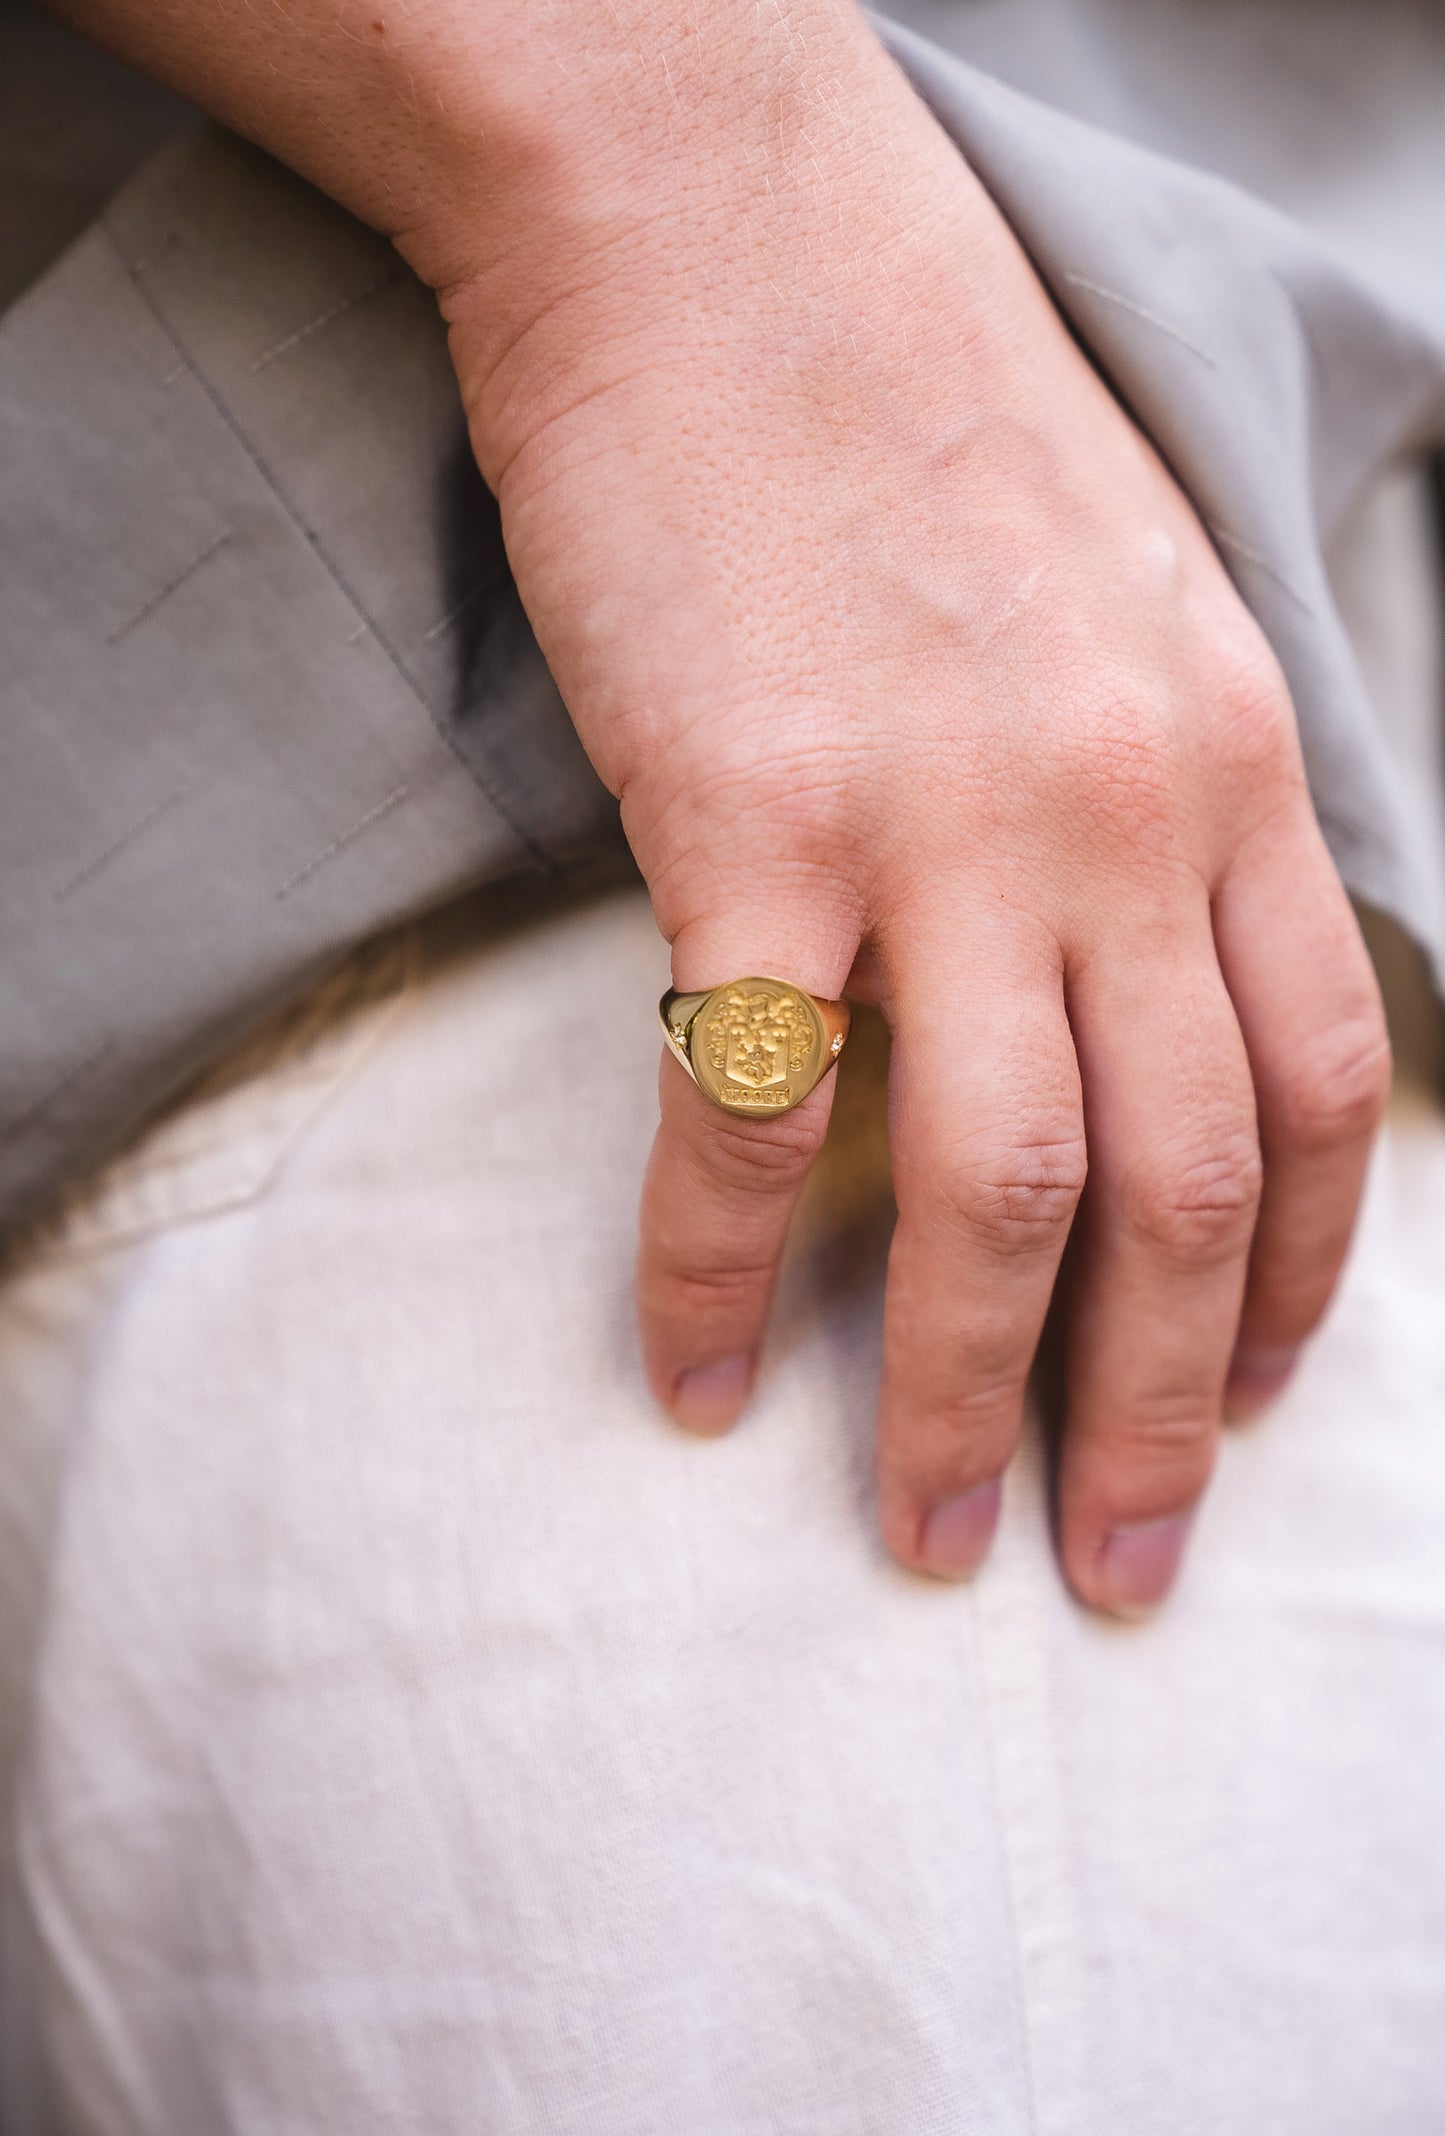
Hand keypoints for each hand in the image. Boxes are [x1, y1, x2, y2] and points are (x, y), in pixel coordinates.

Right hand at [421, 0, 1389, 1611]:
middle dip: (1158, 1418)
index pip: (1321, 1088)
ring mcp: (938, 819)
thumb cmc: (907, 408)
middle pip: (1183, 1194)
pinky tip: (683, 1374)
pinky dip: (703, 1267)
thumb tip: (1129, 997)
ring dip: (960, 1395)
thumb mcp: (1124, 603)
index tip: (1252, 1406)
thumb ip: (1161, 807)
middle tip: (1114, 1569)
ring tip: (921, 1532)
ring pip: (996, 1191)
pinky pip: (744, 1106)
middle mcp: (1119, 814)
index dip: (1306, 1288)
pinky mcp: (745, 814)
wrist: (717, 225)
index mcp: (1227, 763)